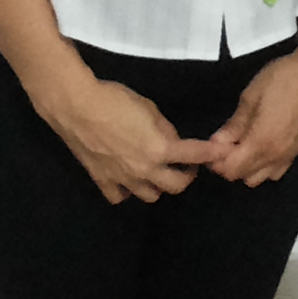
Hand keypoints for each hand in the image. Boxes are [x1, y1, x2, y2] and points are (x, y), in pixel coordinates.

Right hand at [34, 63, 216, 204]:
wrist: (76, 106)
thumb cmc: (115, 100)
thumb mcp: (149, 108)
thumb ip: (165, 128)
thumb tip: (172, 140)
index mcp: (160, 150)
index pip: (194, 155)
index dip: (211, 154)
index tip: (221, 155)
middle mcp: (145, 171)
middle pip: (176, 186)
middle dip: (186, 176)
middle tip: (185, 165)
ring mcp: (123, 180)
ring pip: (150, 196)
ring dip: (158, 185)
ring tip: (156, 172)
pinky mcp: (103, 181)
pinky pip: (120, 197)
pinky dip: (127, 191)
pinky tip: (128, 180)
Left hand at [207, 41, 297, 185]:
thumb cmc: (283, 79)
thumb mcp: (249, 98)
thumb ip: (233, 125)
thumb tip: (218, 142)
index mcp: (261, 143)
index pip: (229, 169)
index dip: (214, 160)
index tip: (208, 145)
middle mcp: (275, 156)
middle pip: (242, 177)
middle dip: (227, 164)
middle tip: (222, 142)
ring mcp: (288, 155)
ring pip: (259, 178)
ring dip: (245, 167)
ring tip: (240, 144)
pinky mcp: (296, 150)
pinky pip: (275, 171)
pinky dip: (262, 166)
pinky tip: (258, 146)